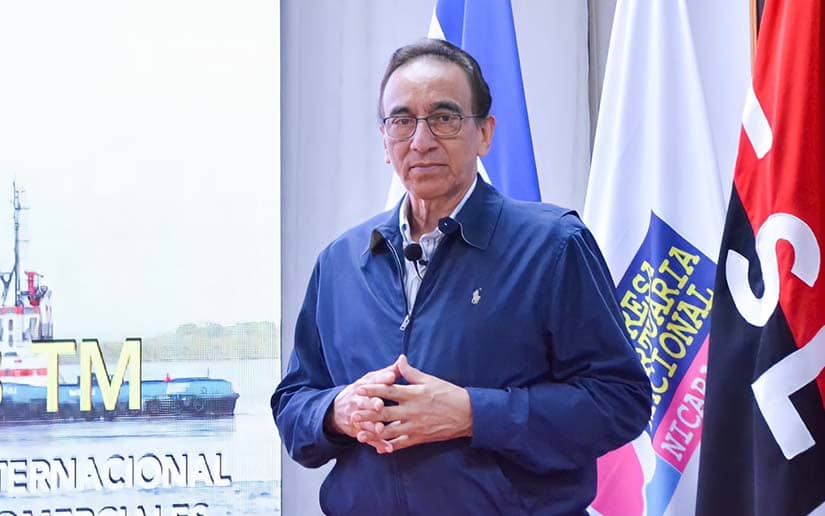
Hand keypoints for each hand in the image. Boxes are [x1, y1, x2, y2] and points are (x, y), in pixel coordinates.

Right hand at [325, 362, 398, 453]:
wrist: (338, 409)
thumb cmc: (362, 391)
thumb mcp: (371, 379)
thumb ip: (387, 373)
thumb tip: (402, 360)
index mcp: (363, 387)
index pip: (373, 382)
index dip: (382, 379)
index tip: (391, 377)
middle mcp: (358, 401)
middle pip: (365, 402)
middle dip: (372, 403)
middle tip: (380, 405)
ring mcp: (357, 417)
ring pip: (365, 422)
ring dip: (373, 426)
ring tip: (381, 429)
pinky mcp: (359, 431)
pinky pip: (369, 438)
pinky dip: (377, 444)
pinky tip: (387, 448)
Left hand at [354, 355, 472, 452]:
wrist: (467, 414)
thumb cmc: (449, 394)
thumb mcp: (430, 380)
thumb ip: (411, 372)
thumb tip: (399, 359)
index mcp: (414, 394)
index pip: (389, 390)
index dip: (373, 389)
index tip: (359, 389)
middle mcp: (412, 410)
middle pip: (385, 412)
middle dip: (367, 413)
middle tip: (352, 413)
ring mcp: (415, 426)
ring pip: (390, 431)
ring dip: (373, 432)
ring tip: (359, 433)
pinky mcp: (419, 437)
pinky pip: (401, 444)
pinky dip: (389, 446)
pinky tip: (378, 448)